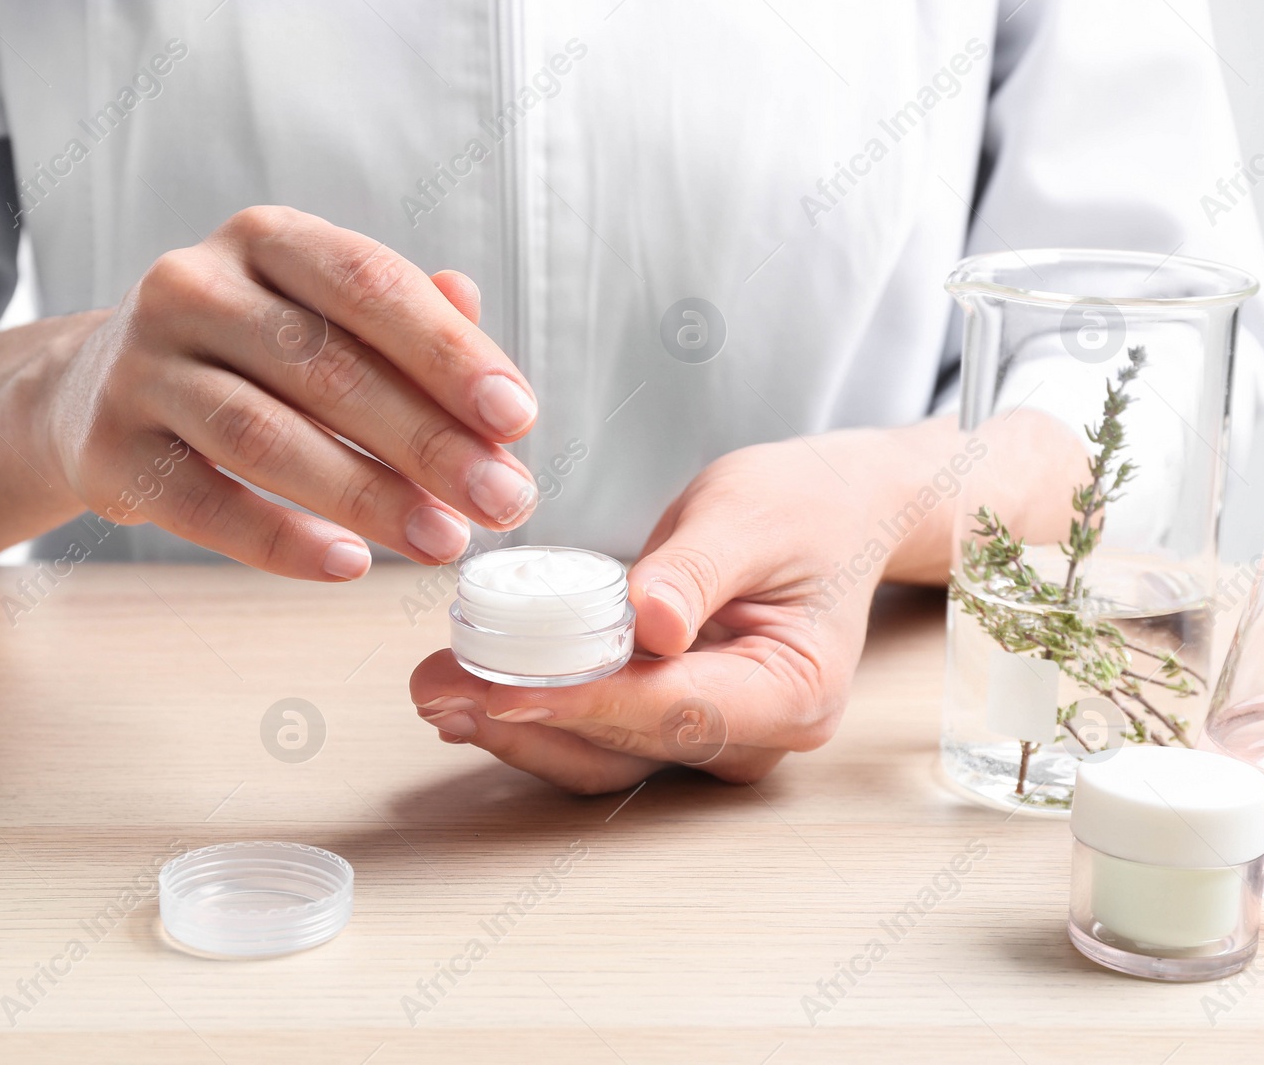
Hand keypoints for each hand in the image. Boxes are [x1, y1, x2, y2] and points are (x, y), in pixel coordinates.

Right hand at [45, 206, 537, 577]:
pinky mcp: (109, 449)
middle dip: (428, 440)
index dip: (449, 354)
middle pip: (327, 367)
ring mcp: (141, 367)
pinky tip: (349, 565)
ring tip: (441, 540)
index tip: (518, 418)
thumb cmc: (249, 356)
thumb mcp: (324, 319)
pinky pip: (205, 503)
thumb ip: (409, 337)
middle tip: (502, 500)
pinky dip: (280, 539)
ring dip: (366, 495)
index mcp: (266, 239)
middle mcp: (193, 286)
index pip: (370, 284)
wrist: (95, 388)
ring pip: (265, 437)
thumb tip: (491, 369)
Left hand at [408, 416, 1084, 792]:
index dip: (582, 703)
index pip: (674, 709)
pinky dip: (531, 716)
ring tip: (433, 690)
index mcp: (793, 691)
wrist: (829, 516)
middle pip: (625, 745)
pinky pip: (596, 734)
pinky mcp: (670, 723)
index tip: (501, 691)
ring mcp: (710, 738)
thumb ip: (697, 571)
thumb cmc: (803, 508)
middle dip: (525, 720)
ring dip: (513, 731)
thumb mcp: (750, 514)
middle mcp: (752, 735)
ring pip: (600, 755)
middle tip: (435, 687)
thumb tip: (648, 625)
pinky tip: (469, 694)